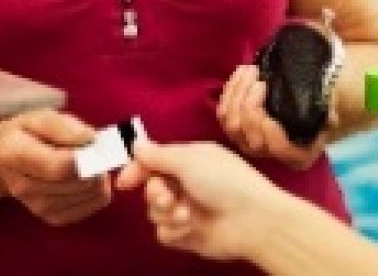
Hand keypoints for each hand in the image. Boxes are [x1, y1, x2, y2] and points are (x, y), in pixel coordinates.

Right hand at [0, 109, 110, 225]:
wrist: (10, 158)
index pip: (57, 167)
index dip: (85, 158)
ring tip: (95, 162)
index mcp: (13, 155)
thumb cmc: (30, 133)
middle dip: (96, 165)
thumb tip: (88, 140)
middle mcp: (21, 187)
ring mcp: (35, 206)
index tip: (95, 145)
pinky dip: (99, 193)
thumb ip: (64, 127)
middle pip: (75, 182)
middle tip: (98, 150)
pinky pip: (89, 208)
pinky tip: (93, 179)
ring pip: (86, 195)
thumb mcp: (41, 118)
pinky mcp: (52, 217)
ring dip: (100, 178)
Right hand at [117, 140, 284, 261]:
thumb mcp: (191, 161)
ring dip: (166, 212)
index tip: (124, 182)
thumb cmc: (226, 182)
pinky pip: (164, 233)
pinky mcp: (187, 234)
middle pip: (152, 187)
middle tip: (167, 196)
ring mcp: (187, 209)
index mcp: (191, 160)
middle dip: (155, 193)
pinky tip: (189, 227)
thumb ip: (160, 155)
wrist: (253, 220)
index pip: (155, 161)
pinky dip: (174, 230)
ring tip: (185, 214)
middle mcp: (188, 183)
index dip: (138, 170)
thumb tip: (136, 144)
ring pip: (155, 212)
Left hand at [216, 64, 332, 169]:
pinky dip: (229, 93)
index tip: (267, 91)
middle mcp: (272, 155)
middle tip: (259, 76)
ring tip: (250, 70)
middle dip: (248, 102)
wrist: (310, 103)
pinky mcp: (237, 130)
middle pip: (248, 137)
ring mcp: (251, 144)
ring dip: (237, 93)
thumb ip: (329, 112)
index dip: (268, 125)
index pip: (277, 147)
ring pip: (231, 125)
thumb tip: (329, 114)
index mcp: (298, 155)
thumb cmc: (322, 106)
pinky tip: (241, 74)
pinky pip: (223, 115)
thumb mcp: (330, 108)